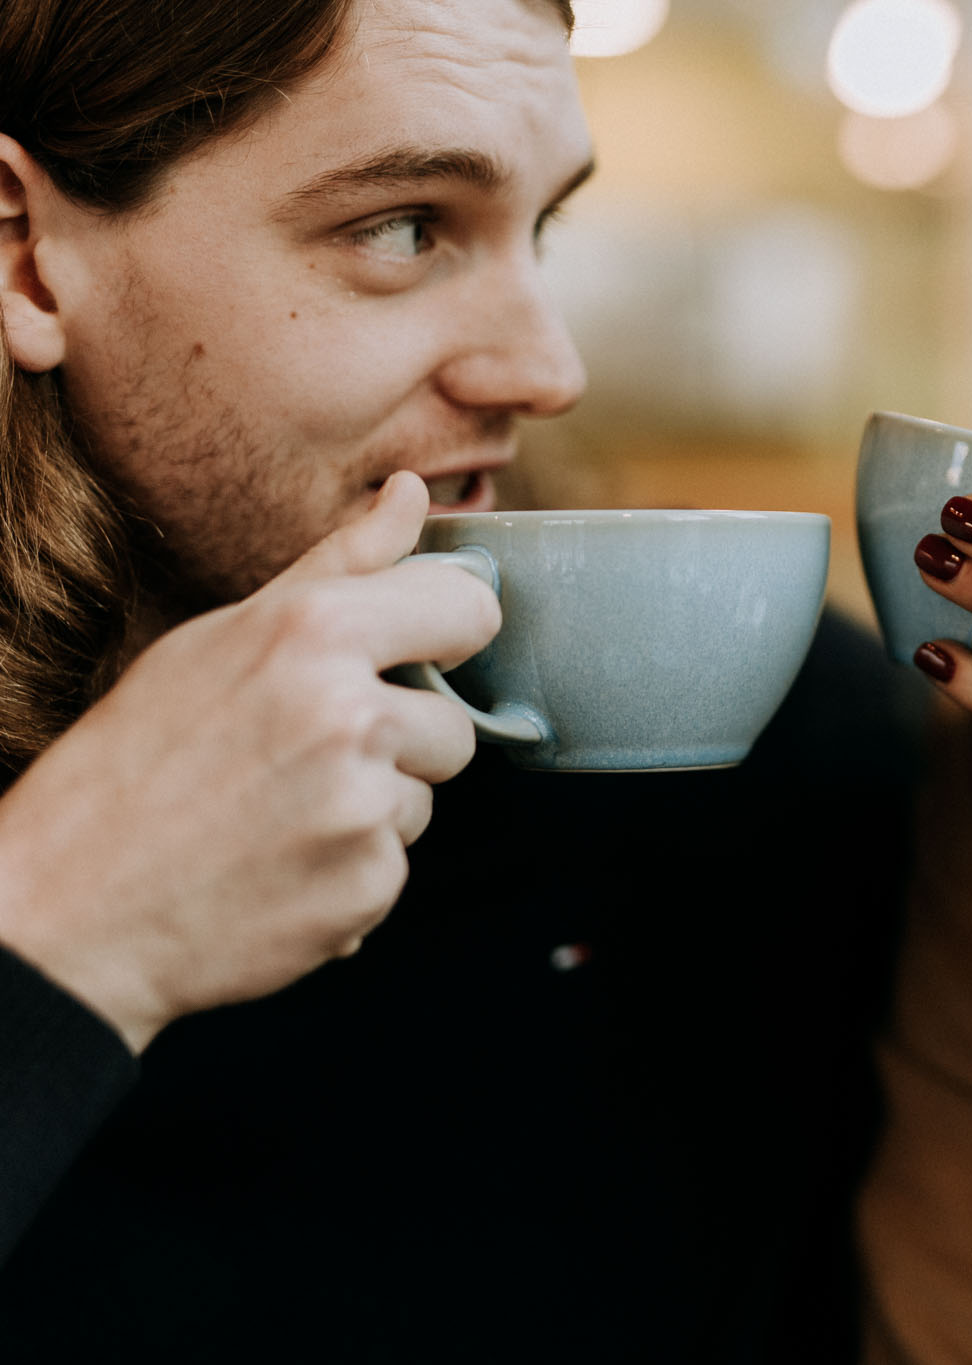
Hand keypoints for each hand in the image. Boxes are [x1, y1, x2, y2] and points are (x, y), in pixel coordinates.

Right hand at [0, 473, 498, 1051]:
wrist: (64, 910)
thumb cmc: (135, 765)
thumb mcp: (219, 638)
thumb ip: (338, 565)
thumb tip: (412, 492)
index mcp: (312, 632)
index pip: (467, 609)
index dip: (446, 636)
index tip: (414, 658)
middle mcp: (348, 714)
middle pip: (456, 725)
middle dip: (396, 746)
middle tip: (295, 761)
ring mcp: (362, 806)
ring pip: (426, 799)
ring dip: (372, 811)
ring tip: (274, 815)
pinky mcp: (369, 884)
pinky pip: (397, 866)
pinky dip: (349, 871)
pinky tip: (276, 867)